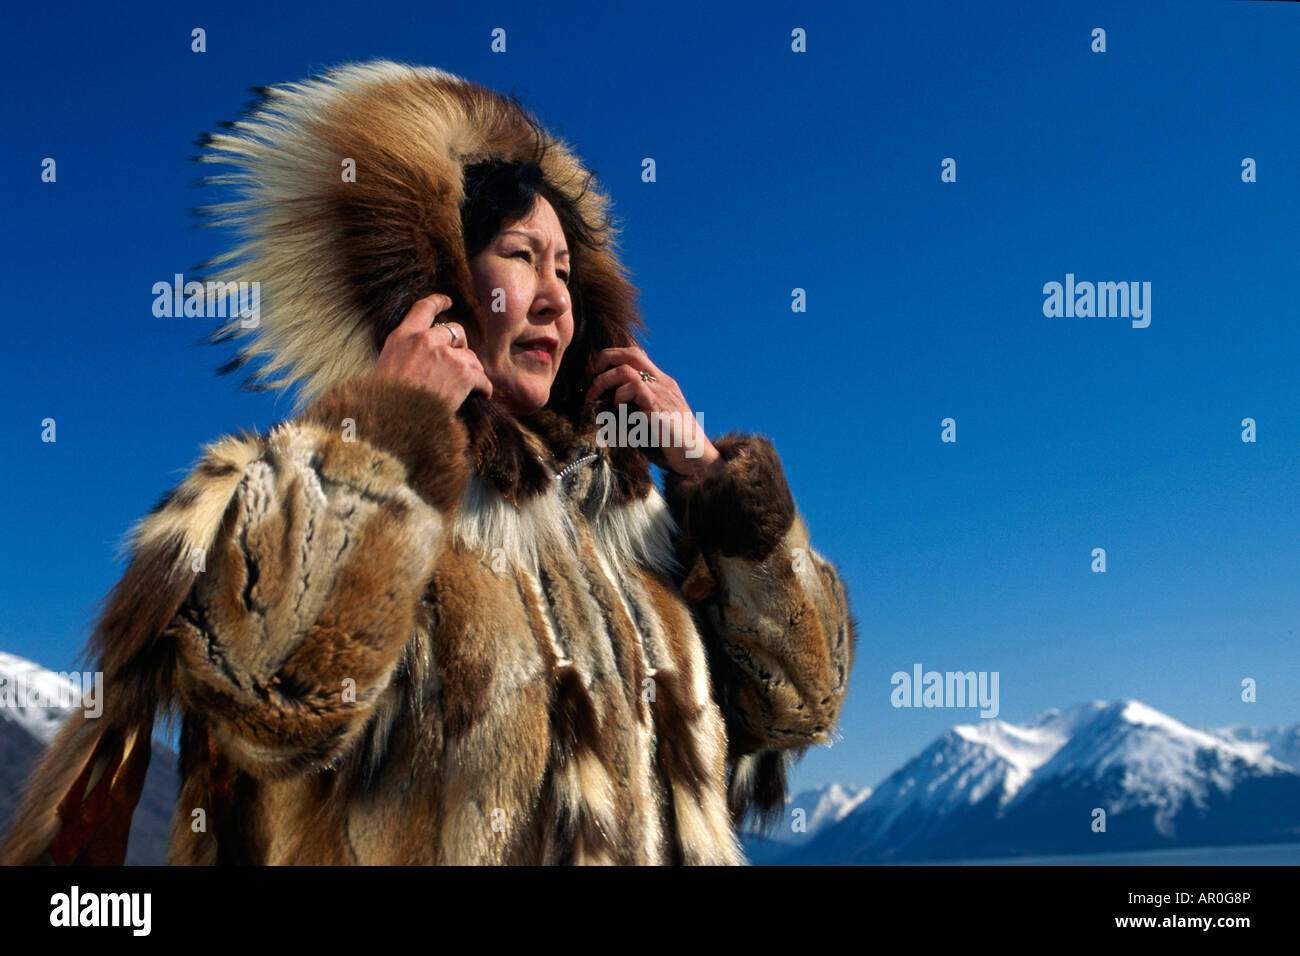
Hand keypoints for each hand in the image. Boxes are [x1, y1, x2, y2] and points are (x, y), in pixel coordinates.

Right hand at [373, 294, 492, 408]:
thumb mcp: (387, 366)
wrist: (395, 421)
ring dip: (471, 370)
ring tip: (466, 387)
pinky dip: (483, 387)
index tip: (447, 300)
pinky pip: (481, 377)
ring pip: (470, 355)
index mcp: (403, 336)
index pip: (422, 309)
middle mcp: (425, 340)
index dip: (437, 302)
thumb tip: (422, 358)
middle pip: (455, 330)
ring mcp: (446, 355)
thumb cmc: (387, 401)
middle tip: (459, 362)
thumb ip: (406, 353)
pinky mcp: (463, 373)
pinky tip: (481, 395)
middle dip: (460, 344)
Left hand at [586, 345, 725, 478]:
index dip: (611, 358)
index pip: (636, 356)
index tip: (593, 374)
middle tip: (588, 377)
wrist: (698, 459)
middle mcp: (663, 384)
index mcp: (661, 385)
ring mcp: (663, 394)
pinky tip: (617, 411)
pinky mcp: (660, 408)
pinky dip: (619, 396)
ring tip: (594, 397)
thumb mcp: (647, 424)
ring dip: (604, 380)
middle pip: (631, 353)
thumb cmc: (671, 446)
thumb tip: (603, 415)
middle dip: (603, 359)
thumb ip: (630, 413)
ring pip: (628, 368)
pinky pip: (635, 388)